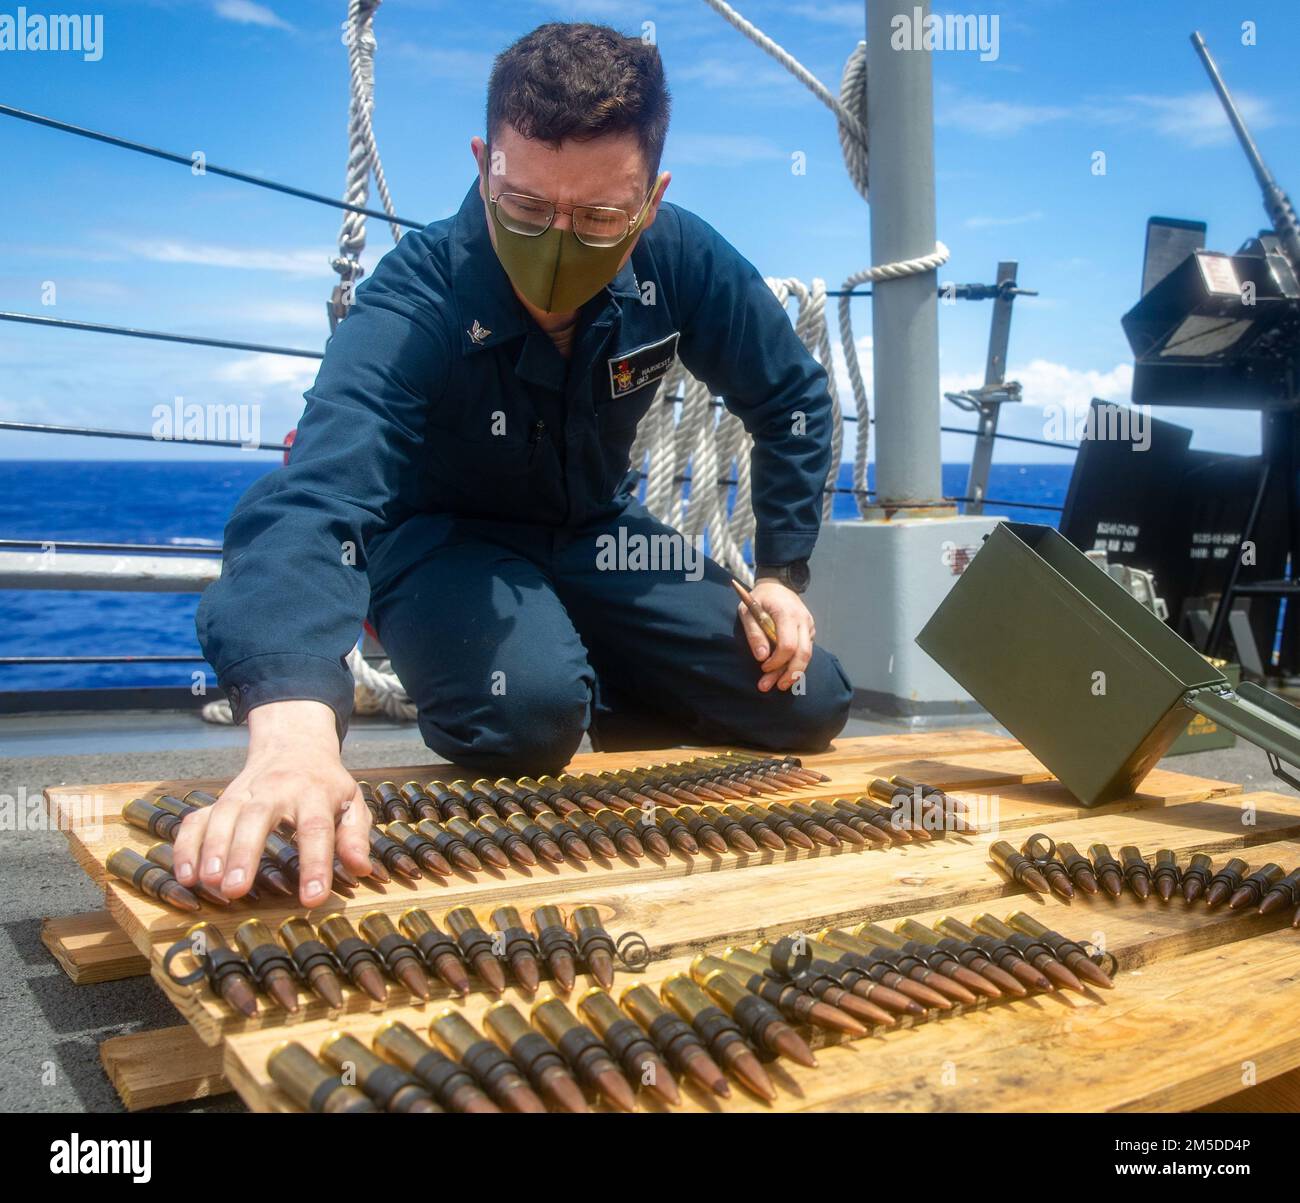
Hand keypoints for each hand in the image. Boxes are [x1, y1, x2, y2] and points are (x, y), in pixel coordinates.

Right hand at [172, 699, 371, 906]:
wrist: (294, 744)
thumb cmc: (326, 783)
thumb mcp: (352, 802)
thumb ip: (355, 835)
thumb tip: (361, 869)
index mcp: (315, 792)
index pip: (316, 828)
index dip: (315, 863)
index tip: (313, 898)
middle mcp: (275, 789)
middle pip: (257, 817)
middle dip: (244, 853)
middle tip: (236, 889)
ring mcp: (243, 792)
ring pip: (223, 816)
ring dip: (212, 850)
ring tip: (209, 885)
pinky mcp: (220, 799)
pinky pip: (197, 820)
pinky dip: (187, 845)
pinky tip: (185, 876)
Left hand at [737, 578, 815, 692]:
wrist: (777, 585)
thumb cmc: (759, 598)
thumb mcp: (747, 611)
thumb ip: (754, 633)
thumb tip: (761, 657)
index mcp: (787, 614)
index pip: (788, 644)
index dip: (777, 661)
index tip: (763, 667)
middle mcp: (803, 620)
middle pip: (803, 654)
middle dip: (789, 674)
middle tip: (774, 687)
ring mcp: (809, 626)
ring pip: (807, 655)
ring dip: (793, 673)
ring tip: (779, 685)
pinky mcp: (810, 632)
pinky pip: (806, 651)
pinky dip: (796, 664)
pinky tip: (785, 674)